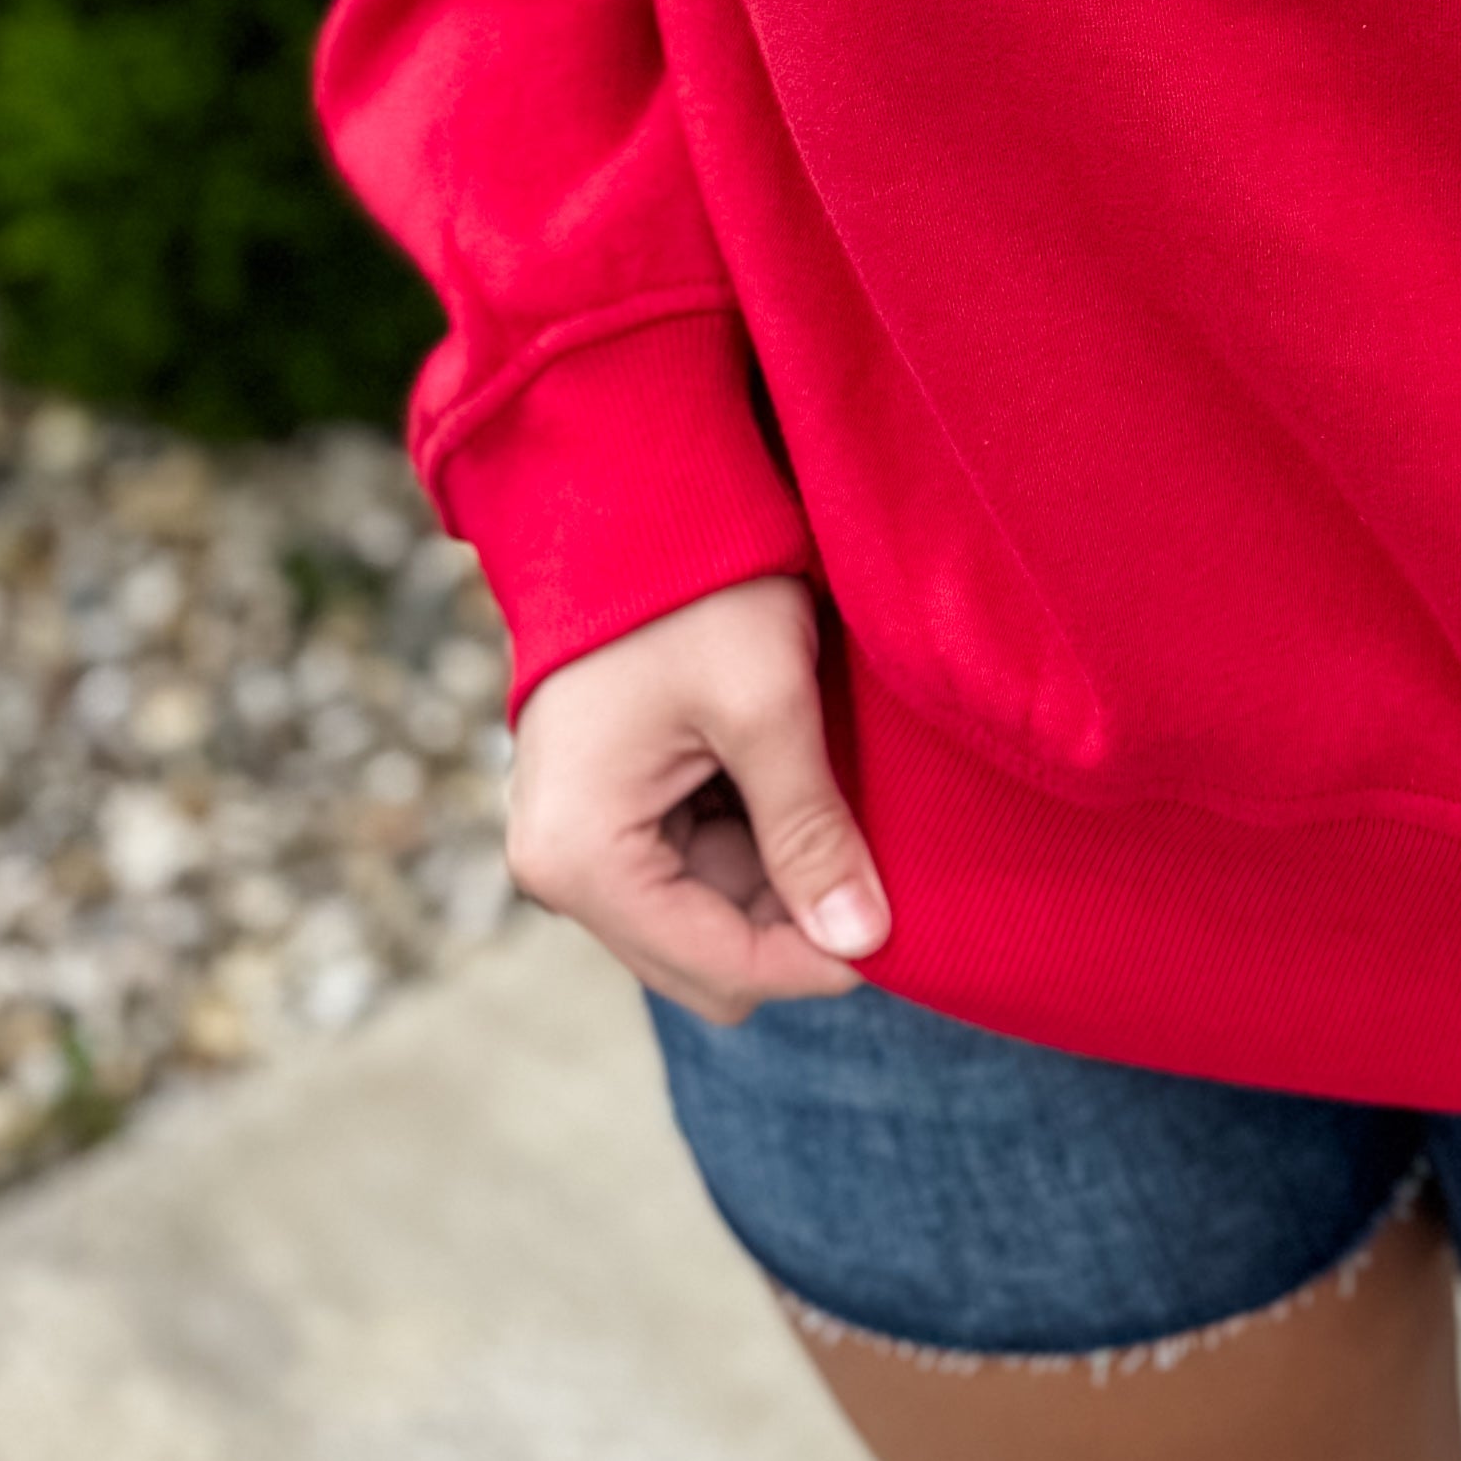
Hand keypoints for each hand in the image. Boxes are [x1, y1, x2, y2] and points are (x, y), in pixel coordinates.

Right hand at [504, 572, 889, 1027]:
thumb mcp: (765, 704)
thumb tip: (864, 941)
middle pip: (707, 963)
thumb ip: (810, 829)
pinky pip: (691, 871)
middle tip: (880, 868)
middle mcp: (559, 869)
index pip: (721, 965)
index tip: (901, 929)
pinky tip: (798, 789)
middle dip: (794, 928)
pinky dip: (754, 849)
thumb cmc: (691, 586)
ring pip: (706, 921)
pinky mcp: (602, 812)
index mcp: (581, 857)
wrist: (626, 495)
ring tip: (841, 811)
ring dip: (778, 885)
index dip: (817, 959)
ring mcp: (577, 842)